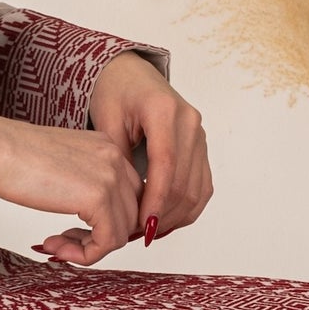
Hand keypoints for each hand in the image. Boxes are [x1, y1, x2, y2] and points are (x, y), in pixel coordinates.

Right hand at [0, 114, 144, 265]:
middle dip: (98, 235)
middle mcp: (116, 158)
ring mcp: (111, 178)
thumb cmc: (14, 156)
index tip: (74, 231)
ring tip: (57, 246)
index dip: (103, 220)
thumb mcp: (62, 167)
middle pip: (128, 214)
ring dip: (88, 247)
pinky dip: (85, 254)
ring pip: (121, 231)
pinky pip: (108, 242)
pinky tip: (57, 248)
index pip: (127, 195)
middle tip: (64, 242)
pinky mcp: (99, 199)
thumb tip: (91, 213)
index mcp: (107, 148)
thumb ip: (83, 183)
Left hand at [89, 52, 211, 243]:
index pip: (166, 166)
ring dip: (176, 216)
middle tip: (137, 235)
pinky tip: (164, 220)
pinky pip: (202, 185)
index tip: (141, 226)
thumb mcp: (106, 123)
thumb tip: (127, 203)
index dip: (155, 200)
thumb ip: (119, 160)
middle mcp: (190, 123)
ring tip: (148, 232)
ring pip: (198, 189)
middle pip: (185, 182)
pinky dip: (186, 207)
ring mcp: (200, 135)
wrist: (131, 74)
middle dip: (163, 214)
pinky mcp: (201, 147)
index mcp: (165, 112)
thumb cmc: (114, 93)